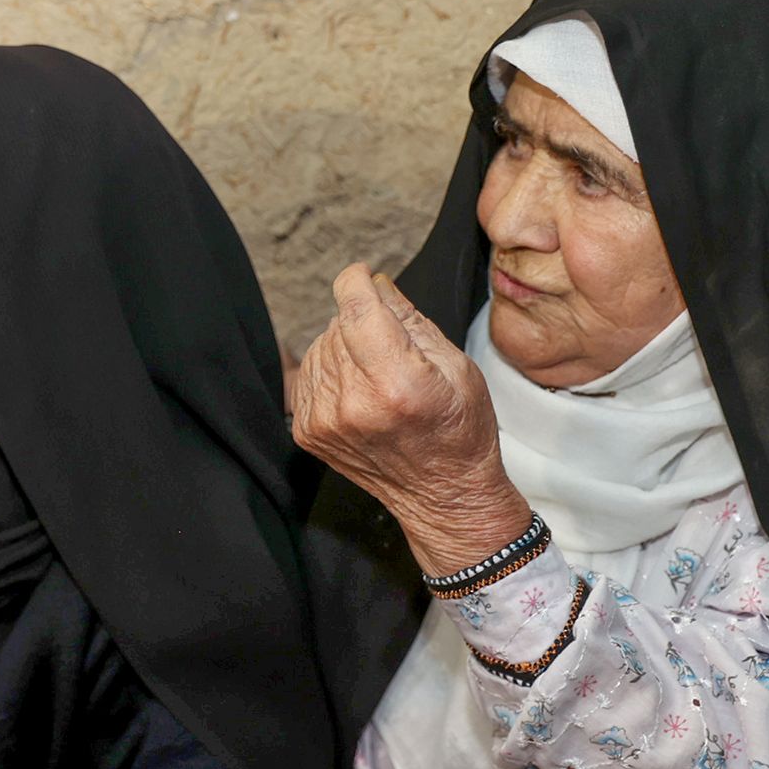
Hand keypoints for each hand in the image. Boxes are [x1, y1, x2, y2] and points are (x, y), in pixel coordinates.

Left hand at [291, 264, 532, 572]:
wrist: (442, 494)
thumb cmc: (459, 431)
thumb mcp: (456, 367)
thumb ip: (410, 319)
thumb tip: (374, 282)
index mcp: (396, 384)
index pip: (355, 309)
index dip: (356, 281)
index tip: (362, 274)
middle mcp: (354, 404)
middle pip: (337, 326)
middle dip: (362, 322)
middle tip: (394, 351)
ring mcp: (325, 421)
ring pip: (320, 347)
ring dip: (345, 347)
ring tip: (379, 374)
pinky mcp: (308, 431)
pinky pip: (309, 375)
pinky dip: (331, 371)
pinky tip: (360, 391)